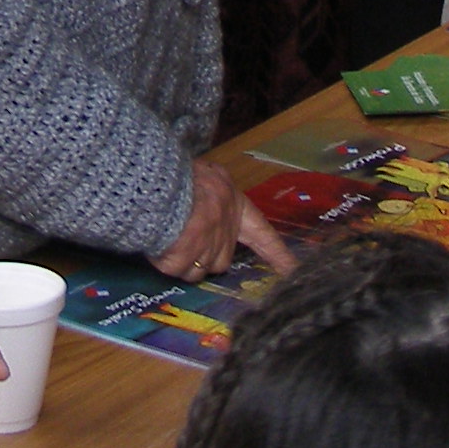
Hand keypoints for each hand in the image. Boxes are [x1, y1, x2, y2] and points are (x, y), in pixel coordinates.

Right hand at [149, 158, 298, 281]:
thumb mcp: (208, 176)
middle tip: (184, 234)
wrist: (155, 182)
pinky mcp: (185, 259)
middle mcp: (225, 228)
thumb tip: (208, 211)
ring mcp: (206, 246)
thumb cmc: (178, 176)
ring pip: (198, 270)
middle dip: (204, 255)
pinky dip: (166, 260)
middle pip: (221, 260)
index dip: (279, 256)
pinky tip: (160, 241)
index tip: (293, 272)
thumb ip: (216, 196)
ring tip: (169, 235)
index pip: (264, 236)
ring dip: (183, 259)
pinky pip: (177, 269)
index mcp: (236, 205)